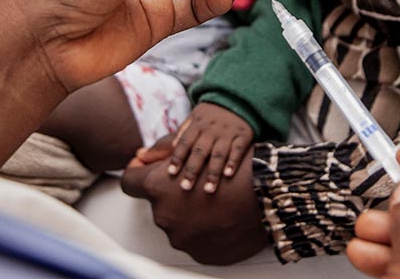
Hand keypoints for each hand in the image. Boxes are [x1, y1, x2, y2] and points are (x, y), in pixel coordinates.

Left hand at [122, 135, 268, 263]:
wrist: (269, 195)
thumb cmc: (231, 162)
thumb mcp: (196, 145)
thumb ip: (162, 151)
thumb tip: (141, 157)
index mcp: (158, 187)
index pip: (129, 182)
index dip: (137, 174)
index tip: (149, 172)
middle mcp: (164, 215)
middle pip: (156, 203)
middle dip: (171, 194)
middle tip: (197, 185)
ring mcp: (181, 237)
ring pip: (176, 222)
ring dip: (188, 213)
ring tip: (213, 203)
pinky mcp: (199, 253)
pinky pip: (194, 239)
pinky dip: (203, 229)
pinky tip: (219, 218)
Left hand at [168, 103, 253, 192]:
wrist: (238, 99)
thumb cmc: (212, 114)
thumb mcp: (195, 116)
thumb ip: (182, 132)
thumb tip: (169, 148)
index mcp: (198, 124)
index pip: (185, 142)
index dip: (178, 157)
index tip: (171, 172)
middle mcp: (211, 129)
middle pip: (200, 151)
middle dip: (192, 169)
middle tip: (186, 187)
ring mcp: (228, 133)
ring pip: (218, 153)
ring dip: (213, 171)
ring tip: (208, 189)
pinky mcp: (243, 135)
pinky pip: (238, 149)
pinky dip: (233, 161)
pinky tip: (228, 174)